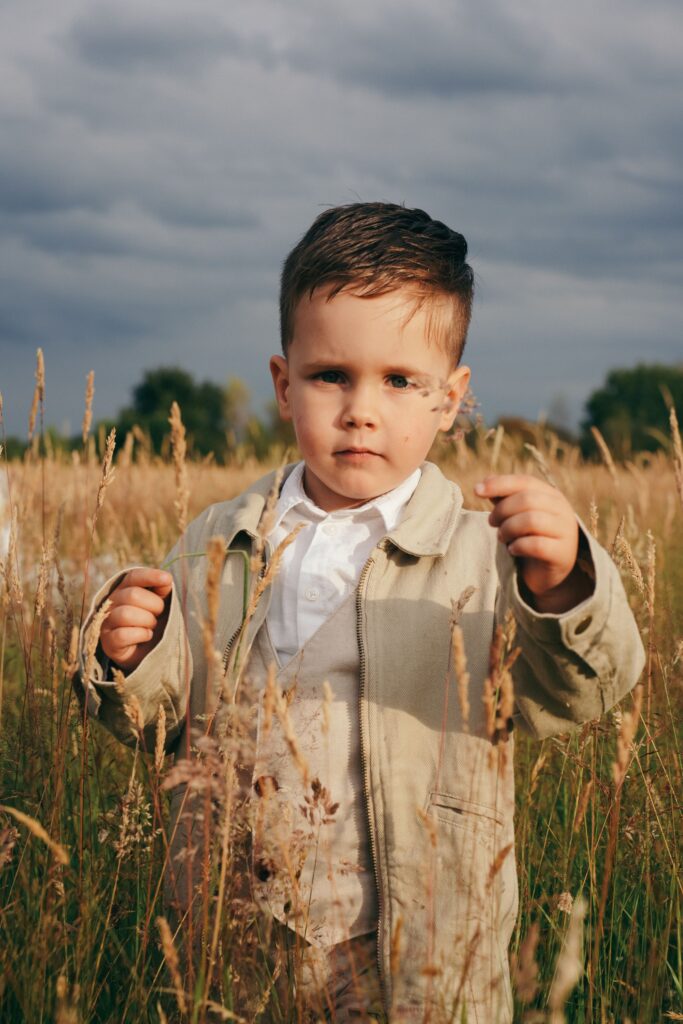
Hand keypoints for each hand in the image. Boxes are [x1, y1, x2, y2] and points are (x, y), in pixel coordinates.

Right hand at [100, 568, 172, 670]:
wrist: (147, 652)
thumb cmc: (154, 623)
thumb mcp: (161, 605)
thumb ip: (162, 591)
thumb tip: (166, 580)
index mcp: (124, 589)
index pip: (134, 576)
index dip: (150, 576)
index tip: (167, 579)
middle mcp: (111, 602)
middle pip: (132, 595)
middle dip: (154, 605)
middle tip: (159, 614)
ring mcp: (107, 622)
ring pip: (126, 614)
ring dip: (147, 621)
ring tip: (152, 627)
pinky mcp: (108, 642)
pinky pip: (123, 635)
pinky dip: (141, 635)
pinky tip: (146, 636)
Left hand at [475, 474, 593, 613]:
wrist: (547, 572)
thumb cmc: (529, 537)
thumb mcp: (517, 515)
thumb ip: (504, 498)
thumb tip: (486, 481)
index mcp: (551, 495)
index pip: (525, 481)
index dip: (500, 484)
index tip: (476, 491)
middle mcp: (562, 510)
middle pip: (527, 499)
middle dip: (502, 510)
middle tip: (491, 522)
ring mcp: (565, 531)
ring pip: (532, 520)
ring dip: (508, 528)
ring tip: (501, 537)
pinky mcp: (562, 554)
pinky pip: (537, 545)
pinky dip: (518, 546)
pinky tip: (513, 550)